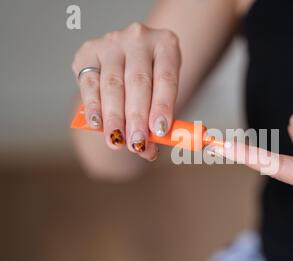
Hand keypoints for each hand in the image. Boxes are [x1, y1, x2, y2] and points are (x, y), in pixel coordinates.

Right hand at [72, 22, 180, 160]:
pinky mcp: (88, 52)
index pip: (166, 77)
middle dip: (137, 117)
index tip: (160, 131)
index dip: (163, 105)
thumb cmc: (153, 80)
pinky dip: (93, 106)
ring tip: (117, 142)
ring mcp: (112, 42)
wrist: (131, 57)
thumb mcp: (163, 93)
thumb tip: (149, 152)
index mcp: (166, 44)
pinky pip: (90, 83)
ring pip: (113, 84)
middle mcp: (138, 38)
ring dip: (114, 117)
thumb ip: (159, 121)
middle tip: (137, 144)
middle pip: (138, 82)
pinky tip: (96, 125)